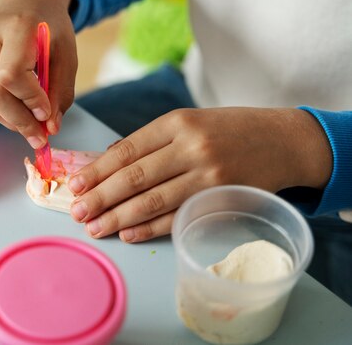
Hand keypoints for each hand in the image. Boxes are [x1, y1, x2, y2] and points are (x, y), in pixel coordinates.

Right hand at [0, 0, 77, 147]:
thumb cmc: (50, 26)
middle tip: (39, 138)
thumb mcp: (66, 54)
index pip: (11, 74)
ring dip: (12, 120)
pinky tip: (21, 112)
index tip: (46, 113)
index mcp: (16, 26)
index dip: (28, 99)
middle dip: (19, 121)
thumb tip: (51, 127)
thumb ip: (61, 91)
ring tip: (34, 128)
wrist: (27, 2)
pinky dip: (4, 110)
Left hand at [68, 107, 332, 242]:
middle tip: (77, 212)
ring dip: (119, 218)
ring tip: (95, 228)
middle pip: (134, 177)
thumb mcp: (189, 123)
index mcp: (176, 123)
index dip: (97, 170)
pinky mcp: (220, 198)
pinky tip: (128, 234)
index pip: (127, 150)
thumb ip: (151, 143)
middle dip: (101, 197)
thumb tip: (107, 163)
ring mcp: (207, 174)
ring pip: (153, 200)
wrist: (282, 141)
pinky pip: (177, 218)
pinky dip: (149, 228)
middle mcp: (190, 147)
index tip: (75, 185)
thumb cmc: (228, 131)